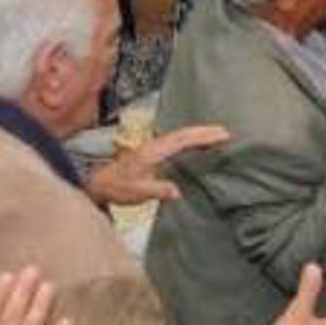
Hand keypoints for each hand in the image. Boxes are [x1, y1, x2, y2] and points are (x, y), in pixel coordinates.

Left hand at [85, 123, 229, 204]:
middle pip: (183, 134)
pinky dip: (190, 140)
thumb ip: (156, 190)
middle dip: (204, 132)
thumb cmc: (117, 188)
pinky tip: (198, 144)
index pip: (181, 140)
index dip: (201, 137)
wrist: (99, 184)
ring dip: (198, 134)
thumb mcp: (136, 192)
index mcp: (152, 152)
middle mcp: (154, 146)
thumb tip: (177, 191)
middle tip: (226, 132)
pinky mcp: (153, 152)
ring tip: (218, 135)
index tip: (220, 135)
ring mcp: (153, 147)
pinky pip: (176, 142)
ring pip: (180, 136)